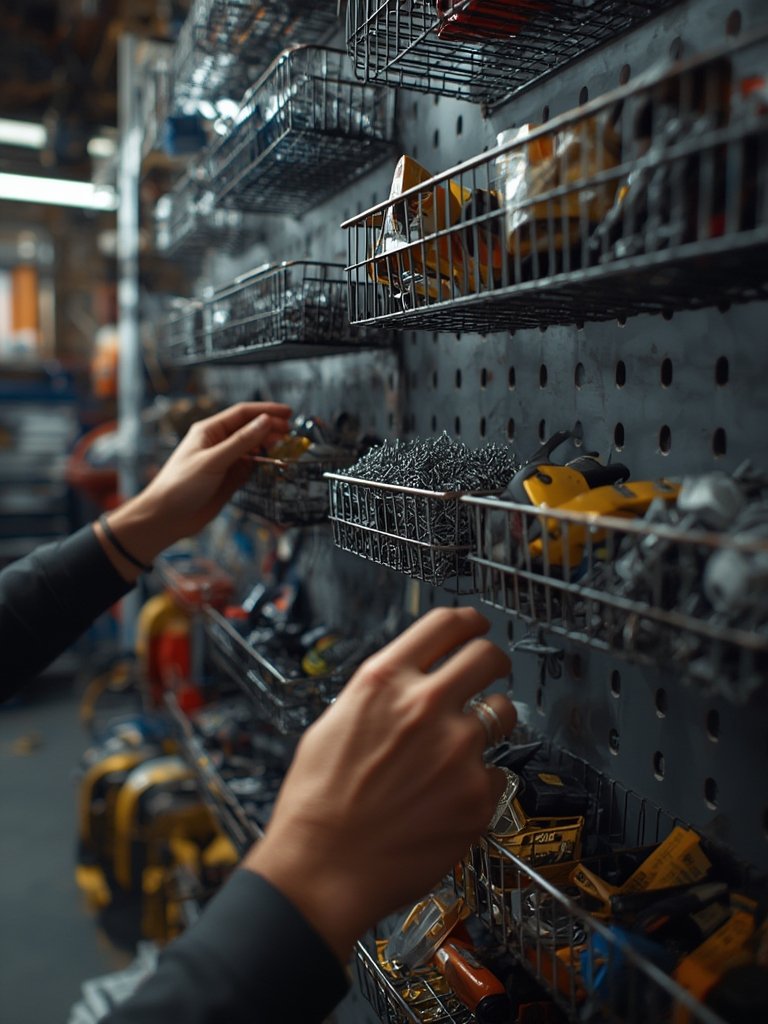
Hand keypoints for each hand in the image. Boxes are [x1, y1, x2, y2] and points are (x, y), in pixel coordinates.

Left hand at [98, 402, 291, 577]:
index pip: (242, 414)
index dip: (266, 411)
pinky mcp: (228, 479)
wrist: (166, 518)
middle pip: (250, 429)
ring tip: (286, 446)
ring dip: (269, 446)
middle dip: (271, 427)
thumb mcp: (213, 460)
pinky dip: (263, 464)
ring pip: (252, 448)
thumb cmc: (180, 485)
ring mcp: (224, 461)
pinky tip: (273, 463)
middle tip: (291, 431)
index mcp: (209, 431)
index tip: (287, 413)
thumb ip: (241, 441)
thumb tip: (266, 422)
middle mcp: (218, 444)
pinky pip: (250, 467)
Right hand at [243, 606, 514, 962]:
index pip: (445, 624)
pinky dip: (478, 782)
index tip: (477, 625)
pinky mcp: (476, 795)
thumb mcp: (335, 722)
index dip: (469, 620)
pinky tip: (447, 798)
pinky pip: (495, 774)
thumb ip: (380, 695)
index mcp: (384, 681)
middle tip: (492, 672)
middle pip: (488, 655)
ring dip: (491, 722)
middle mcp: (424, 705)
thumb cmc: (317, 803)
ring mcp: (457, 750)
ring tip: (461, 748)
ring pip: (503, 713)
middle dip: (495, 660)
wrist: (321, 869)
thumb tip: (409, 683)